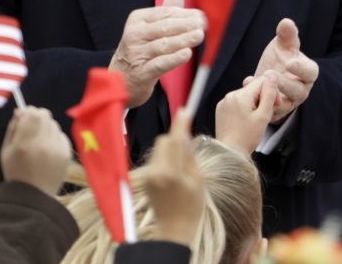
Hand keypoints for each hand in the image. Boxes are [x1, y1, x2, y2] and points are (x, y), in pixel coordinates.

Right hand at [0, 106, 71, 195]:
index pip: (32, 113)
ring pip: (54, 125)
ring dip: (46, 128)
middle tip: (33, 126)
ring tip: (39, 143)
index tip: (26, 115)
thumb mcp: (6, 150)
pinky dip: (55, 139)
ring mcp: (56, 149)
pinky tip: (48, 151)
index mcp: (24, 144)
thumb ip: (13, 128)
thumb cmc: (16, 172)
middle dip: (38, 117)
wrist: (34, 196)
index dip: (29, 111)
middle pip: (45, 115)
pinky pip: (61, 136)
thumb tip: (21, 110)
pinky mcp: (67, 154)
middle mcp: (42, 144)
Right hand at [110, 0, 205, 107]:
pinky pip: (160, 64)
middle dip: (186, 25)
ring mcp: (136, 54)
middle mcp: (134, 35)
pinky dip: (174, 59)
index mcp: (137, 20)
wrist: (121, 80)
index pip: (164, 13)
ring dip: (183, 40)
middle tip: (202, 24)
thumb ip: (164, 11)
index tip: (201, 16)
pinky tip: (186, 54)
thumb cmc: (140, 50)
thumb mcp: (149, 29)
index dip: (184, 14)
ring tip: (198, 36)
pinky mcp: (141, 73)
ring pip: (163, 45)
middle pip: (164, 27)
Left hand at [143, 111, 205, 246]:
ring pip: (159, 148)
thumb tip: (185, 135)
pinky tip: (172, 174)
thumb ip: (189, 156)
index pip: (176, 141)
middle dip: (175, 139)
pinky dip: (164, 159)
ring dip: (170, 149)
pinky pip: (155, 159)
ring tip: (180, 167)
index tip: (184, 111)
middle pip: (164, 141)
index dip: (180, 124)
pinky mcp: (144, 178)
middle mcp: (157, 172)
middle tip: (187, 148)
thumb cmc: (192, 207)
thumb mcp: (198, 180)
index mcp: (172, 174)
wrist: (173, 229)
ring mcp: (148, 176)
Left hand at [215, 75, 276, 153]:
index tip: (275, 105)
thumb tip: (271, 78)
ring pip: (245, 95)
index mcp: (241, 96)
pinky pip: (236, 102)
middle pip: (253, 88)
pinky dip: (243, 107)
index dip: (272, 91)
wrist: (230, 152)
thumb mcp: (263, 116)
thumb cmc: (246, 137)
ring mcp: (224, 102)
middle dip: (263, 98)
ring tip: (255, 119)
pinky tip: (245, 120)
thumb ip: (269, 95)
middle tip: (266, 114)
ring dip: (253, 103)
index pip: (261, 81)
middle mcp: (230, 96)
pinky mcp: (221, 108)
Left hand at [244, 18, 317, 122]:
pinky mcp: (277, 111)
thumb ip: (287, 35)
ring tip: (258, 81)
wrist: (270, 77)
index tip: (289, 62)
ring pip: (284, 103)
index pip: (310, 72)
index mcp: (308, 73)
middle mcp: (302, 89)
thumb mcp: (284, 45)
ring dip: (271, 94)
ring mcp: (290, 102)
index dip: (301, 68)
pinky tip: (247, 86)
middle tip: (270, 74)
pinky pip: (269, 110)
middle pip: (297, 90)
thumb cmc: (281, 57)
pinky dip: (258, 101)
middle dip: (284, 83)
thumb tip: (286, 22)